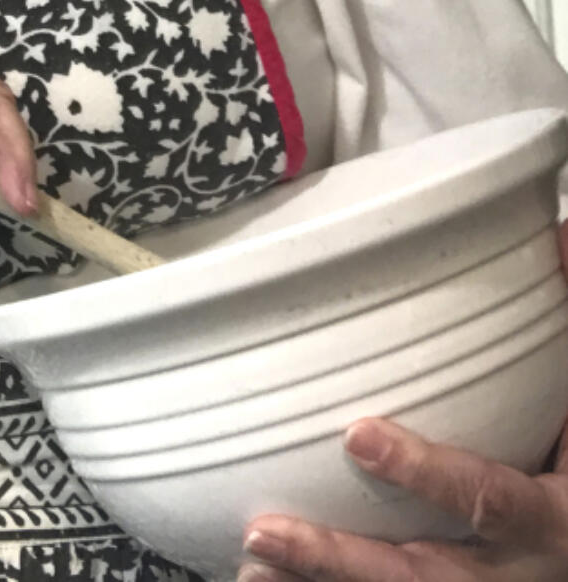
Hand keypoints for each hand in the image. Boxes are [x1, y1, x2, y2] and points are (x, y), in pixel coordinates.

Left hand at [237, 222, 567, 581]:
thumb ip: (565, 334)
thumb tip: (557, 240)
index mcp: (553, 519)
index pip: (490, 501)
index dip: (427, 474)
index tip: (358, 435)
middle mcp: (512, 572)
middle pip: (425, 579)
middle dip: (342, 562)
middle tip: (267, 530)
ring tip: (251, 561)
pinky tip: (265, 578)